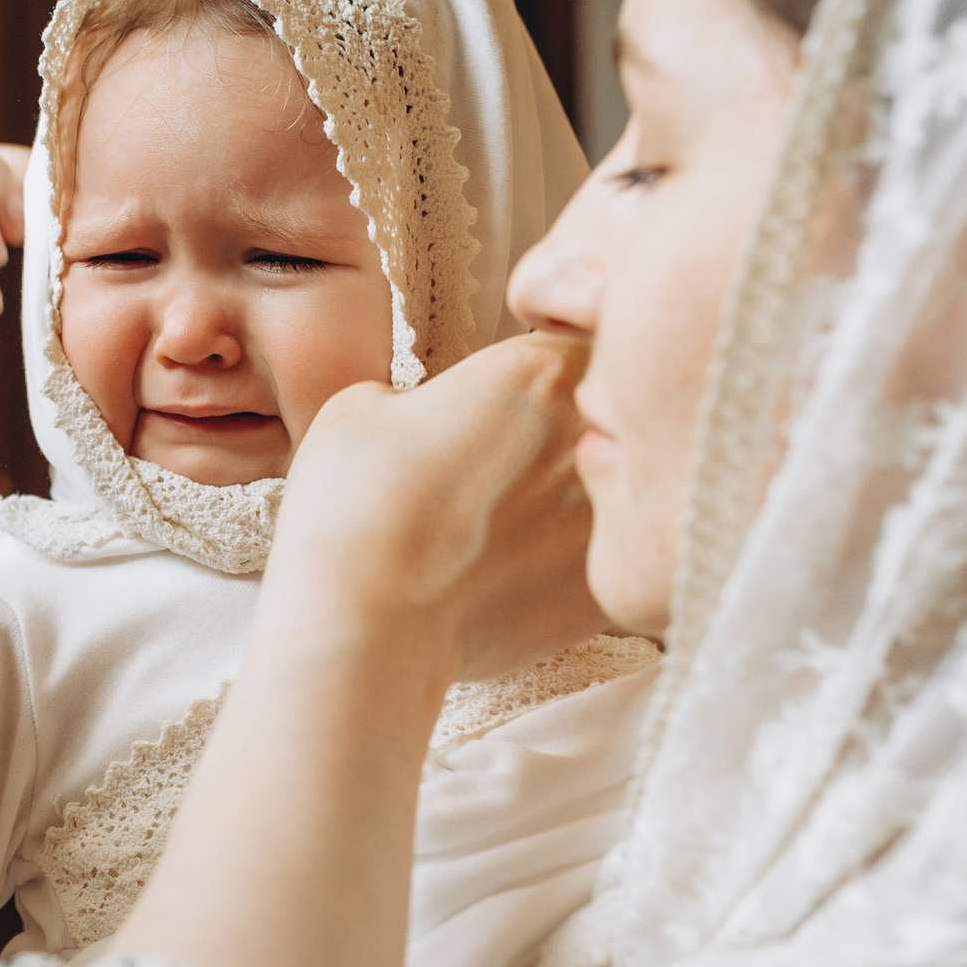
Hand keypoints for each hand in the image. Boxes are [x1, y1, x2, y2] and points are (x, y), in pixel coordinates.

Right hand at [271, 334, 610, 693]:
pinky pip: (606, 561)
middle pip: (607, 418)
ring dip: (572, 503)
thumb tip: (426, 418)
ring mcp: (610, 516)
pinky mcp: (607, 589)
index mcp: (542, 369)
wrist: (365, 626)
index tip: (509, 402)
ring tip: (506, 531)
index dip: (544, 373)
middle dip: (569, 436)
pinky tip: (514, 581)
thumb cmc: (353, 509)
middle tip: (506, 468)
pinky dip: (569, 567)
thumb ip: (420, 396)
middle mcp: (594, 434)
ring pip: (613, 493)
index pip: (580, 340)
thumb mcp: (359, 408)